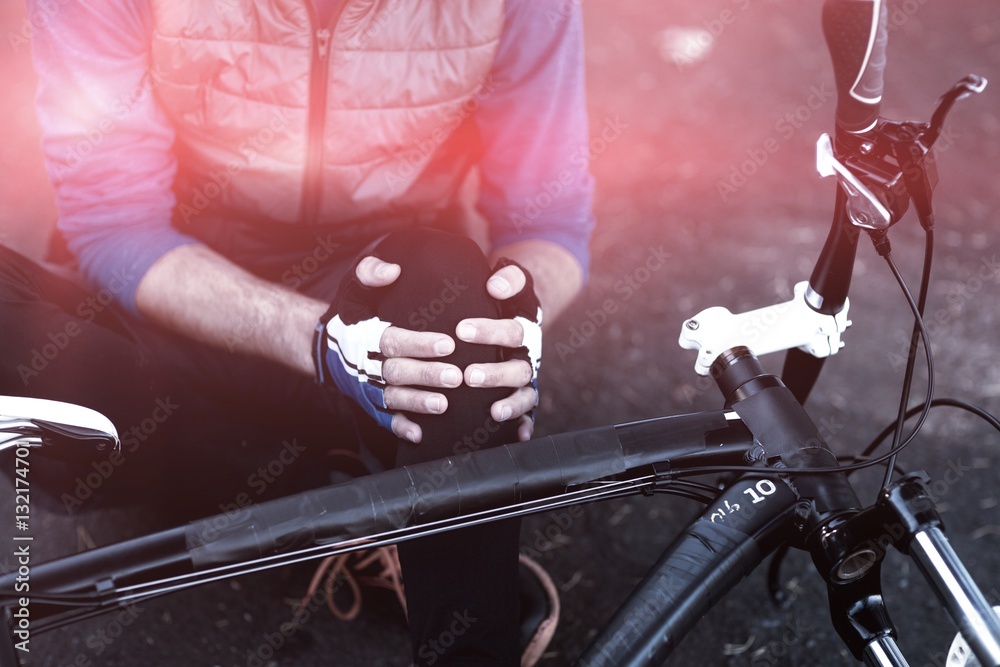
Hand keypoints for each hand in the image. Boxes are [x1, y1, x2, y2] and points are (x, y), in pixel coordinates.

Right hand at [353, 256, 463, 443]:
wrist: (326, 347)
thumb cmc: (351, 314)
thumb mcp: (354, 287)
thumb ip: (370, 273)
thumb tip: (392, 270)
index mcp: (366, 336)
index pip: (394, 340)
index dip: (420, 343)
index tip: (448, 343)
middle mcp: (366, 365)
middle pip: (398, 372)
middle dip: (427, 375)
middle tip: (457, 377)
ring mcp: (368, 387)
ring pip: (393, 397)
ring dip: (418, 402)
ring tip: (444, 404)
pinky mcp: (369, 403)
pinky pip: (383, 418)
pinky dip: (399, 427)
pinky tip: (419, 434)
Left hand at [455, 262, 541, 441]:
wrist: (516, 318)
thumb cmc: (503, 301)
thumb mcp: (509, 283)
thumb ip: (508, 279)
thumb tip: (496, 286)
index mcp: (524, 329)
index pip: (513, 330)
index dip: (490, 331)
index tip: (461, 330)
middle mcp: (528, 356)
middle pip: (519, 368)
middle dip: (495, 374)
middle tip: (467, 375)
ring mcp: (526, 380)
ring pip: (525, 394)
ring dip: (511, 404)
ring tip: (494, 411)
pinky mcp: (522, 398)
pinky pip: (527, 415)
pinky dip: (526, 426)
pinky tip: (519, 436)